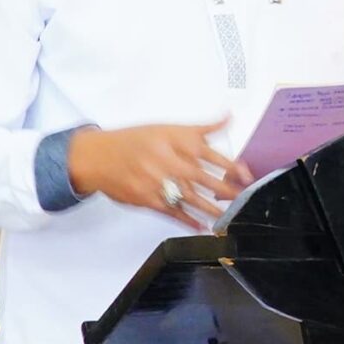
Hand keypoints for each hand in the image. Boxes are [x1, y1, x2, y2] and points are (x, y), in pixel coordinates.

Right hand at [68, 121, 252, 228]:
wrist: (97, 156)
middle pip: (203, 178)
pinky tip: (201, 225)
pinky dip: (187, 220)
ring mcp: (157, 182)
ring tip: (227, 217)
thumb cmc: (133, 140)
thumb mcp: (166, 128)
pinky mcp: (147, 199)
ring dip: (211, 209)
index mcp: (174, 140)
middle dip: (226, 189)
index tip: (246, 174)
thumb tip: (228, 117)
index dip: (231, 165)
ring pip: (190, 198)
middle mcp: (167, 161)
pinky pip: (171, 212)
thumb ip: (200, 129)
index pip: (210, 153)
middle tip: (243, 197)